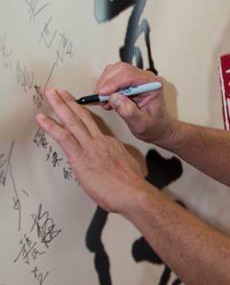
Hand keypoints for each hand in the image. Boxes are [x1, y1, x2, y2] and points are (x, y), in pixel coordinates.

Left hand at [36, 89, 149, 213]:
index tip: (76, 106)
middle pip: (83, 116)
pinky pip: (63, 137)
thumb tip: (112, 165)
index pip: (94, 125)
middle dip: (70, 102)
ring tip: (50, 94)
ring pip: (72, 121)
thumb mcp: (128, 168)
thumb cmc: (131, 186)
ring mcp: (90, 147)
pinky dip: (51, 125)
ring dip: (59, 105)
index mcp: (110, 143)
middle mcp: (100, 141)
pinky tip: (41, 118)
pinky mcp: (80, 157)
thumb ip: (117, 162)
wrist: (133, 193)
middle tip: (60, 91)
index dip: (83, 114)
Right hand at [95, 63, 175, 145]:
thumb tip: (114, 97)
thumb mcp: (141, 124)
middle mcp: (146, 78)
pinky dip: (107, 86)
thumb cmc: (154, 126)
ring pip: (116, 71)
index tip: (102, 93)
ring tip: (104, 101)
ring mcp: (138, 78)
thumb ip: (128, 111)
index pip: (131, 76)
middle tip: (99, 98)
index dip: (114, 83)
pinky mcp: (130, 81)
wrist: (158, 128)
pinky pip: (115, 77)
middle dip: (107, 82)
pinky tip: (107, 99)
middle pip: (121, 69)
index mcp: (153, 85)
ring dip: (106, 84)